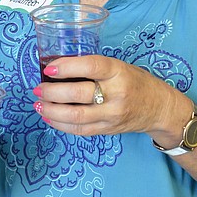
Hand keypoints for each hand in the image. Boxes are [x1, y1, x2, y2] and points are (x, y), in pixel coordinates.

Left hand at [32, 55, 179, 137]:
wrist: (159, 108)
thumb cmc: (135, 81)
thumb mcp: (119, 66)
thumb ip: (93, 68)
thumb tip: (56, 68)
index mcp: (118, 72)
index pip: (90, 67)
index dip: (66, 67)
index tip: (48, 68)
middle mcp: (116, 94)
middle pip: (78, 94)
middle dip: (52, 92)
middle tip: (38, 88)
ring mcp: (112, 115)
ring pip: (76, 116)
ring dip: (52, 111)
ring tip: (38, 104)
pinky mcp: (108, 130)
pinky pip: (80, 130)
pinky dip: (61, 124)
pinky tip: (49, 117)